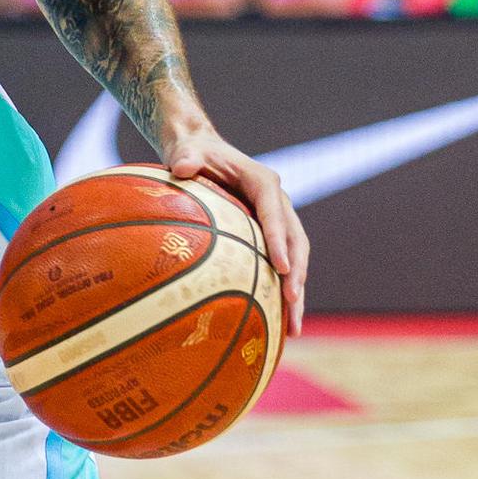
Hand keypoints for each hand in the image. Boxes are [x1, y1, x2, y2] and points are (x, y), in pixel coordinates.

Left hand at [163, 122, 307, 337]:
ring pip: (296, 258)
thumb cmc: (193, 153)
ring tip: (294, 327)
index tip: (280, 268)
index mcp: (263, 182)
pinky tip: (279, 324)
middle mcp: (278, 202)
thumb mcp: (187, 152)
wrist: (202, 151)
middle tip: (292, 302)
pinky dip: (283, 291)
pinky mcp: (270, 236)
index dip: (279, 240)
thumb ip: (186, 157)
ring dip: (296, 290)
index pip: (275, 213)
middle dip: (296, 273)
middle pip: (295, 241)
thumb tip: (180, 168)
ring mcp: (278, 220)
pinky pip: (282, 265)